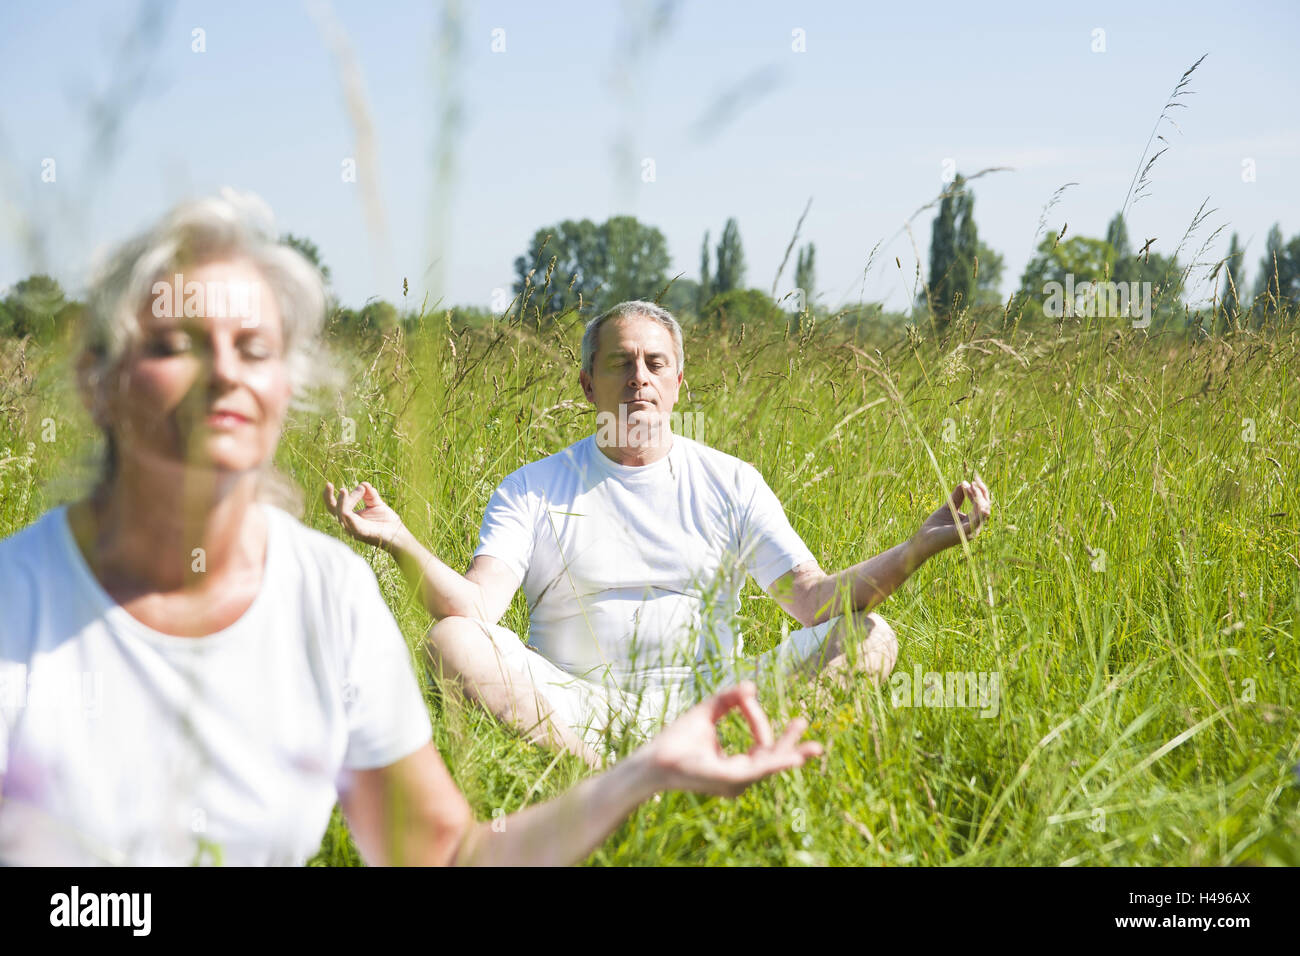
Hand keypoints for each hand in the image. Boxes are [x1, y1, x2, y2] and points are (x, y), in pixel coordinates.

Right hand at [324, 481, 406, 550]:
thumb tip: (363, 484)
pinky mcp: (361, 533)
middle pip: (333, 510)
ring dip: (341, 502)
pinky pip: (350, 524)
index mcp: (350, 517)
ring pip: (341, 515)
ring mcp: (354, 529)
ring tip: (343, 490)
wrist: (400, 536)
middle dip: (328, 497)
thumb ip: (369, 494)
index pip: (337, 505)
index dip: (339, 495)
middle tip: (328, 484)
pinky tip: (346, 509)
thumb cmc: (387, 522)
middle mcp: (349, 524)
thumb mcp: (377, 504)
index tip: (361, 488)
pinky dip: (347, 515)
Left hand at [639, 682, 823, 797]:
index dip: (760, 719)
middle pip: (773, 759)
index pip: (761, 744)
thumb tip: (751, 686)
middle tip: (807, 725)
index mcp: (736, 766)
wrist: (652, 758)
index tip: (748, 695)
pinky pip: (758, 771)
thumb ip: (728, 699)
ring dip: (789, 754)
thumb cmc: (675, 740)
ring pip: (769, 765)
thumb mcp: (707, 712)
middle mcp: (739, 778)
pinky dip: (777, 762)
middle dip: (792, 746)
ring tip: (811, 749)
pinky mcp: (729, 779)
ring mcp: (735, 781)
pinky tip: (793, 758)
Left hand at [911, 475, 991, 557]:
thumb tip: (964, 483)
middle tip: (975, 480)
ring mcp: (971, 531)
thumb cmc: (935, 526)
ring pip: (983, 512)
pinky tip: (974, 498)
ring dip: (979, 497)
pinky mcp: (964, 533)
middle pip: (986, 507)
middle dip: (982, 492)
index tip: (972, 479)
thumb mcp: (948, 507)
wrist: (923, 540)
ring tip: (971, 486)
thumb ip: (957, 497)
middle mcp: (975, 527)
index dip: (979, 491)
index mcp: (972, 522)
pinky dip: (977, 508)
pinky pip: (976, 520)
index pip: (982, 504)